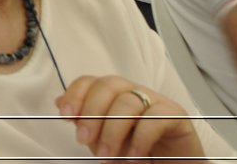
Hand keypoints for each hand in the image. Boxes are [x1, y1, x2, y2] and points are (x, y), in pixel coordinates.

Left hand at [56, 77, 204, 161]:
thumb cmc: (135, 151)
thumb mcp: (103, 138)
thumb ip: (84, 121)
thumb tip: (60, 103)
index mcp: (113, 93)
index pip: (90, 81)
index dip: (75, 94)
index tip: (66, 115)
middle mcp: (134, 91)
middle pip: (108, 86)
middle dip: (91, 114)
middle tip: (83, 141)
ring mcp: (156, 100)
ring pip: (129, 103)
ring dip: (113, 131)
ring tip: (108, 156)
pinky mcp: (176, 115)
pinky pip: (156, 119)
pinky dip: (140, 139)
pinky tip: (134, 157)